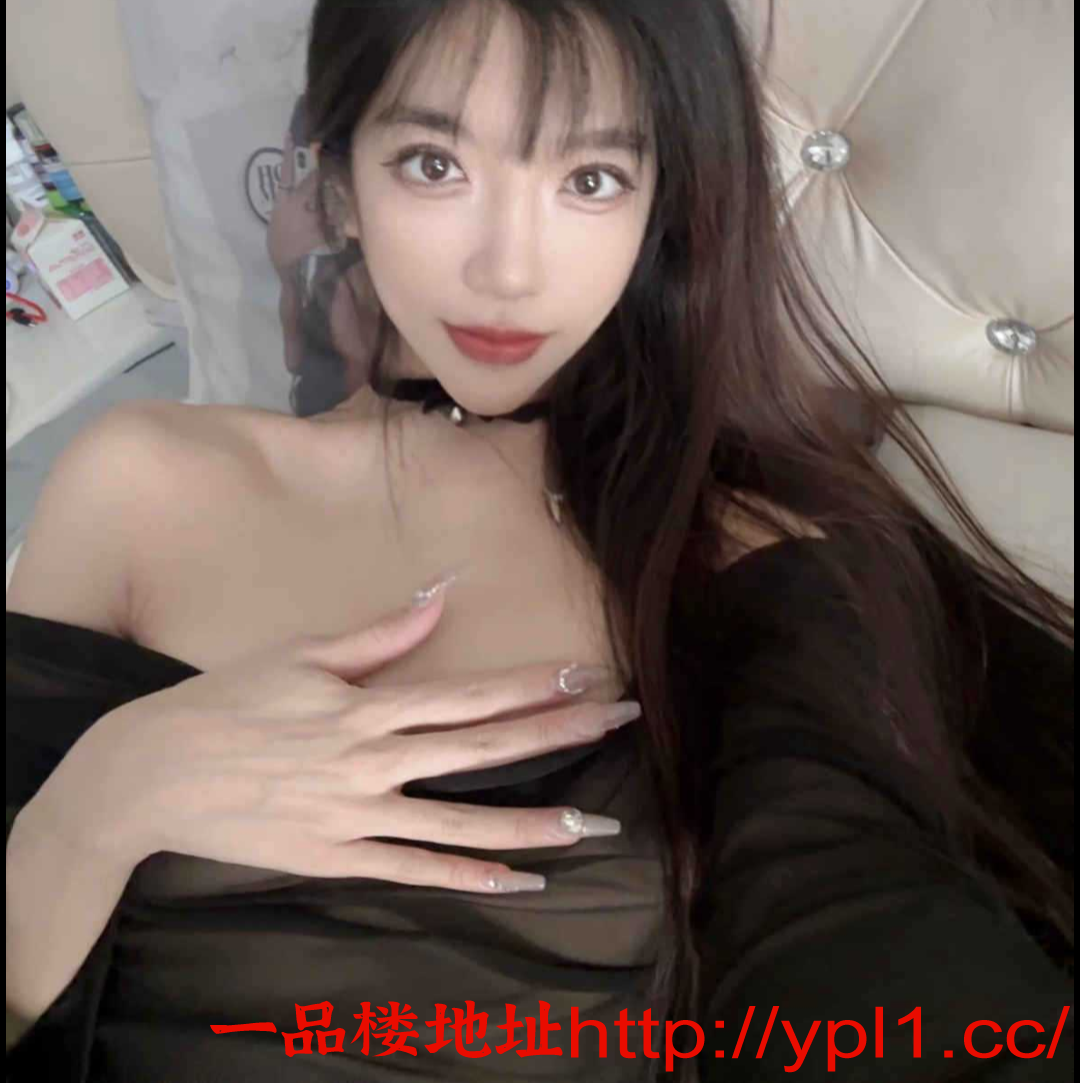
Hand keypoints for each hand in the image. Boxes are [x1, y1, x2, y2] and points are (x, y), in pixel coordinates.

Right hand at [33, 588, 639, 893]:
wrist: (151, 775)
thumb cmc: (226, 702)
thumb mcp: (301, 654)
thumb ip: (380, 633)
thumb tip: (441, 592)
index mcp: (364, 705)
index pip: (465, 694)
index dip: (529, 685)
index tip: (584, 673)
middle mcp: (370, 761)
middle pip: (481, 749)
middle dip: (556, 733)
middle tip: (619, 721)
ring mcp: (356, 816)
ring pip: (461, 823)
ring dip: (533, 822)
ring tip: (596, 824)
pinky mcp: (338, 859)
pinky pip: (416, 872)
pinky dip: (471, 876)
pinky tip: (522, 878)